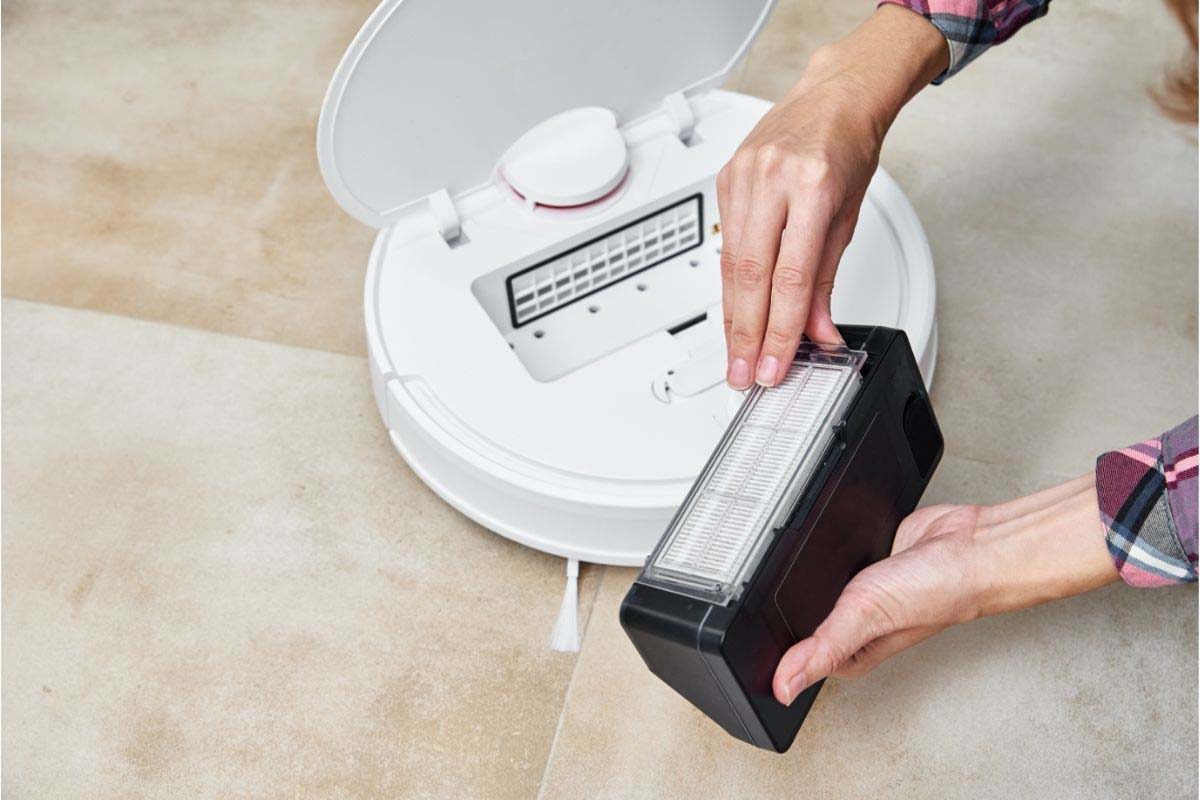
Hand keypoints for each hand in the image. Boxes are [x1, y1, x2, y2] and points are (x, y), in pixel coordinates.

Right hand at [717, 6, 947, 388]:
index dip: (780, 329)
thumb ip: (828, 279)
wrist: (832, 97)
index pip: (791, 278)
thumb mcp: (850, 216)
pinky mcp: (724, 180)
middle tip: (745, 374)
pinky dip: (730, 284)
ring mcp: (742, 177)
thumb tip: (818, 333)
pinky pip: (724, 245)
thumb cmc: (847, 147)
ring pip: (729, 265)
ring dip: (733, 317)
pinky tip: (734, 311)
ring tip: (737, 355)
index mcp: (813, 186)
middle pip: (750, 276)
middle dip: (747, 334)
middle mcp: (772, 179)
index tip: (775, 364)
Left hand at [773, 475, 1118, 705]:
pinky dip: (825, 546)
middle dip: (784, 604)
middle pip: (803, 618)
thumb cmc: (937, 592)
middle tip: (756, 589)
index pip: (797, 657)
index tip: (742, 639)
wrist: (972, 545)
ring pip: (816, 584)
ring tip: (784, 559)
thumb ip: (822, 649)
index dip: (771, 646)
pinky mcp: (867, 556)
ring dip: (804, 571)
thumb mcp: (865, 619)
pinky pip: (833, 554)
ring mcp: (861, 589)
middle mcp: (855, 624)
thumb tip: (784, 686)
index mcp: (850, 652)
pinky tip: (820, 541)